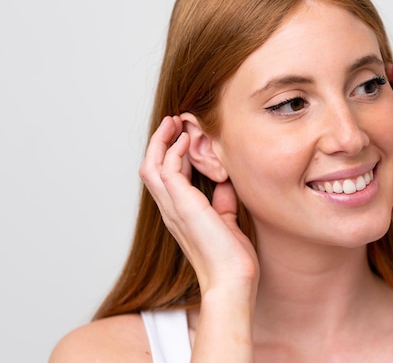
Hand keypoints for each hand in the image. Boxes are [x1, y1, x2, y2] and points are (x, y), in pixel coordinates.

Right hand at [139, 116, 258, 293]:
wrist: (232, 280)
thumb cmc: (231, 258)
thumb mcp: (227, 221)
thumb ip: (223, 201)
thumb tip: (225, 181)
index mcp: (179, 213)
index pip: (166, 176)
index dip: (172, 153)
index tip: (185, 135)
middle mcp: (170, 209)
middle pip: (151, 167)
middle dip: (160, 141)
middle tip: (174, 121)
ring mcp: (173, 208)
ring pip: (151, 165)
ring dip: (162, 140)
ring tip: (175, 122)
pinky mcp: (182, 205)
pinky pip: (167, 169)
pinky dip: (173, 151)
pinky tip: (187, 140)